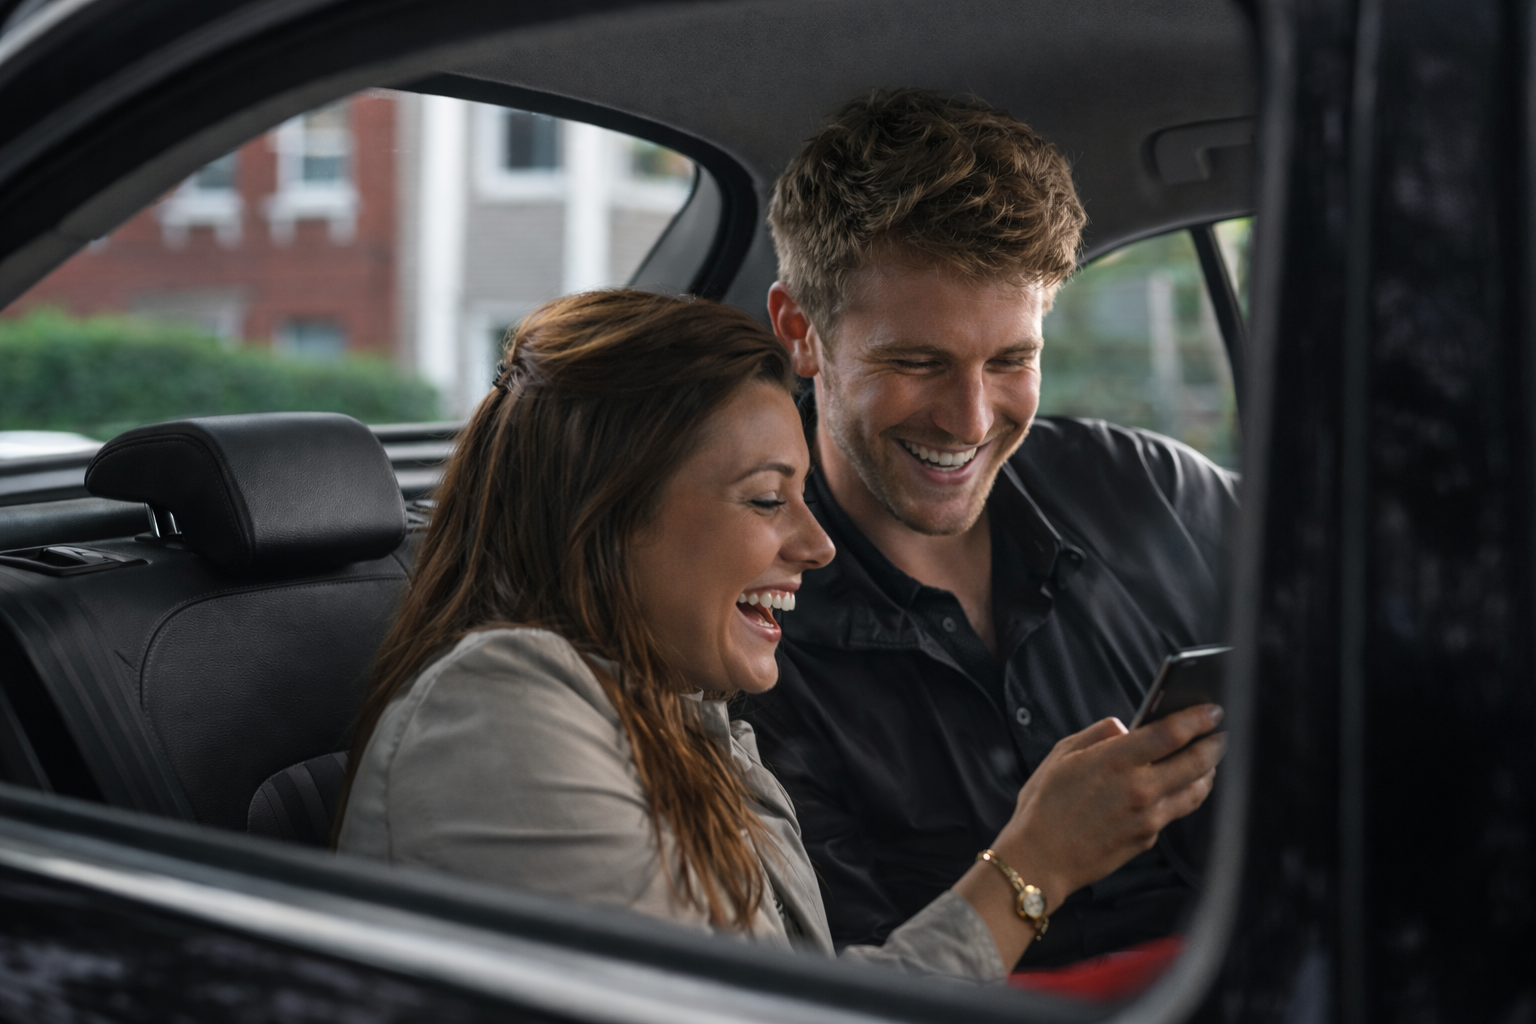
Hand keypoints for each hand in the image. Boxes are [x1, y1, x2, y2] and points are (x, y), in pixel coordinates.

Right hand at [951, 704, 1224, 964]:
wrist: (1039, 860)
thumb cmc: (1043, 806)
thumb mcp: (1060, 756)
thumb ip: (1095, 734)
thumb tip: (1122, 725)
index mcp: (1115, 761)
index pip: (1171, 733)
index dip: (1198, 719)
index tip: (1213, 709)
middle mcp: (1139, 788)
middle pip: (1196, 762)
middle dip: (1215, 743)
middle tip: (1222, 732)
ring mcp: (1148, 817)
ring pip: (1195, 791)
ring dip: (1208, 772)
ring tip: (1209, 760)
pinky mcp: (1148, 839)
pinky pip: (1174, 812)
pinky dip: (1184, 796)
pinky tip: (1182, 787)